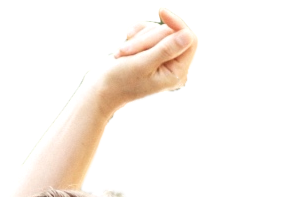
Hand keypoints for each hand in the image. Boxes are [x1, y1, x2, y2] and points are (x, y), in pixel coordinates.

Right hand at [84, 8, 198, 113]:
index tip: (161, 12)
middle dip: (148, 37)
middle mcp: (173, 66)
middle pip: (171, 33)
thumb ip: (165, 50)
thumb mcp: (142, 64)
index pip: (190, 40)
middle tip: (127, 51)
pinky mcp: (150, 50)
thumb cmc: (120, 81)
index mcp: (177, 74)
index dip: (177, 24)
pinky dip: (135, 33)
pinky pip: (148, 29)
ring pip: (157, 30)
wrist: (101, 88)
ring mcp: (161, 57)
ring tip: (123, 53)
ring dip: (138, 37)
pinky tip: (125, 42)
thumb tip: (188, 36)